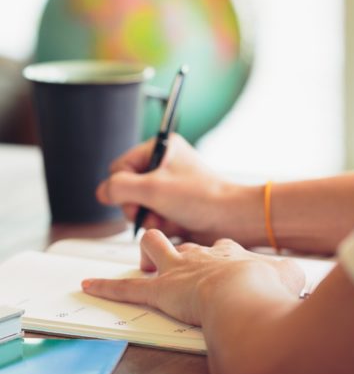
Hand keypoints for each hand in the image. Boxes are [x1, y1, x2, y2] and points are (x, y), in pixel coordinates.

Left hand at [81, 230, 304, 325]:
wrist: (246, 294)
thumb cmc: (267, 289)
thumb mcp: (289, 277)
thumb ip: (288, 275)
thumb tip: (294, 276)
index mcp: (229, 253)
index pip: (219, 247)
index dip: (220, 255)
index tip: (226, 265)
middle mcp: (201, 255)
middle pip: (183, 243)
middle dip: (179, 250)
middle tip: (184, 266)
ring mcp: (178, 271)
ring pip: (154, 248)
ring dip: (148, 255)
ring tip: (148, 265)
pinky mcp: (160, 291)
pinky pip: (127, 289)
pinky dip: (106, 287)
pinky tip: (88, 284)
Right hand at [96, 133, 251, 244]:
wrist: (231, 219)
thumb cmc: (200, 197)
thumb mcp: (152, 188)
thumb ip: (119, 188)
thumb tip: (102, 192)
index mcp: (161, 148)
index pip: (120, 167)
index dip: (124, 186)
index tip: (140, 195)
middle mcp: (164, 164)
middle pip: (127, 188)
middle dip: (137, 205)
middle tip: (152, 211)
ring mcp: (169, 186)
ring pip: (138, 206)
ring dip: (148, 217)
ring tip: (165, 219)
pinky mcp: (175, 205)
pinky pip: (153, 216)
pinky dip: (159, 224)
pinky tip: (173, 225)